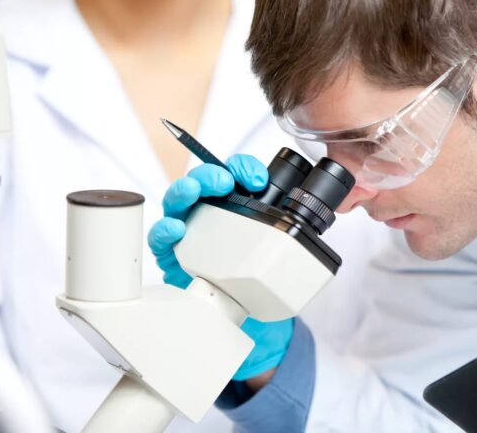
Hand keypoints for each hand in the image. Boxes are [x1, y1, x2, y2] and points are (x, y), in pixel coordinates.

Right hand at [147, 154, 293, 382]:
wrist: (242, 308)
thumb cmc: (252, 269)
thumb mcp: (274, 244)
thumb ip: (288, 229)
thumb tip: (316, 222)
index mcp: (231, 202)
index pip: (232, 173)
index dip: (242, 168)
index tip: (258, 178)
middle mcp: (206, 211)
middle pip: (201, 181)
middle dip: (210, 175)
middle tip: (225, 181)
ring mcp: (187, 230)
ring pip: (177, 201)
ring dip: (185, 191)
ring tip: (194, 192)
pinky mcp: (173, 254)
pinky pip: (160, 238)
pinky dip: (165, 230)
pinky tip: (176, 228)